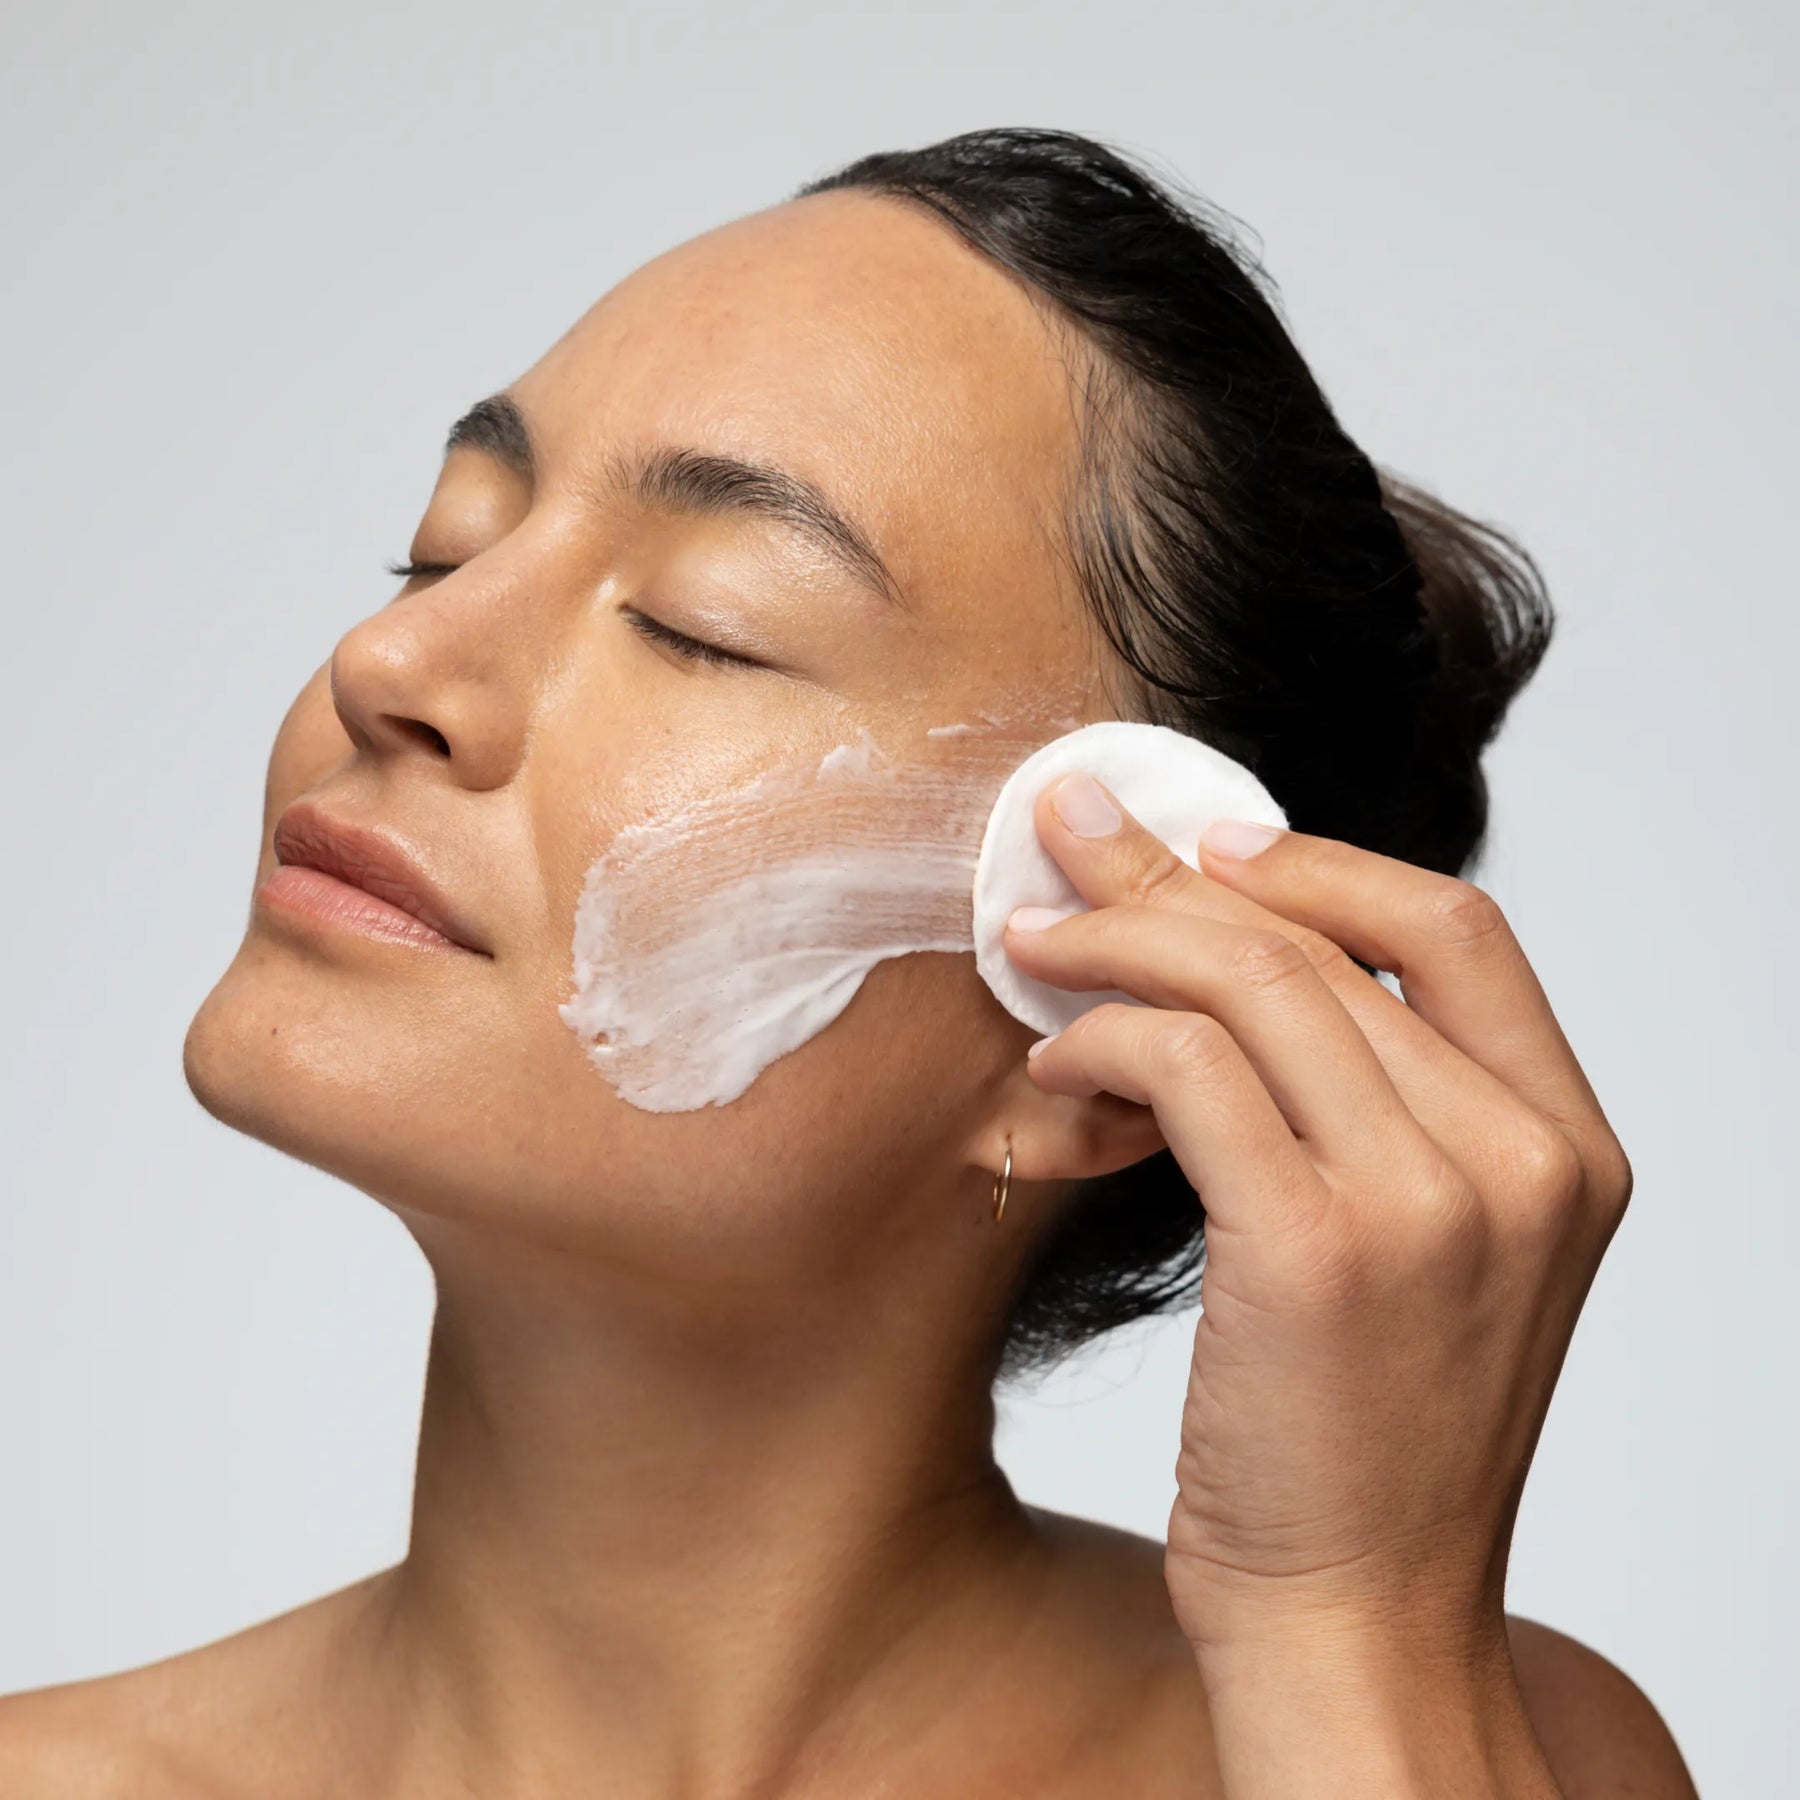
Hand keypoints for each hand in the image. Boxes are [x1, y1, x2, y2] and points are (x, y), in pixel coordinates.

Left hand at [1003, 774, 1632, 1795]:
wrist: (1357, 1621)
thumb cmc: (1363, 1439)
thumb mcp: (1421, 1253)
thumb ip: (1378, 1107)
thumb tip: (1232, 957)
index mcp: (1568, 1146)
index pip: (1455, 928)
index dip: (1322, 860)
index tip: (1210, 840)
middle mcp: (1521, 1159)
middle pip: (1322, 941)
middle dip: (1170, 873)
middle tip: (1065, 835)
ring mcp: (1427, 1202)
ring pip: (1246, 981)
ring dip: (1114, 941)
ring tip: (1027, 943)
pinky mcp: (1314, 1248)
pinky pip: (1183, 1066)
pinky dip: (1099, 1036)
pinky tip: (1049, 1060)